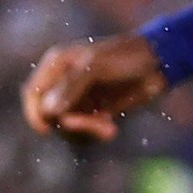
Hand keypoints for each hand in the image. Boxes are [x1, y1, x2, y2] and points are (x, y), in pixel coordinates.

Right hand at [21, 34, 167, 140]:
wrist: (159, 64)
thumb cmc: (126, 57)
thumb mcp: (97, 67)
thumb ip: (71, 87)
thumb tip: (49, 111)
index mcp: (57, 65)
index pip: (33, 94)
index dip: (35, 113)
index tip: (47, 129)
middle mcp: (64, 83)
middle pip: (49, 115)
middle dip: (70, 125)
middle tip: (96, 126)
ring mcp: (79, 99)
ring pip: (66, 127)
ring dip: (85, 133)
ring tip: (109, 130)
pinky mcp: (95, 112)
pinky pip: (83, 132)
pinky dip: (94, 134)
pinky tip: (111, 130)